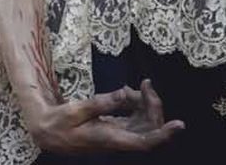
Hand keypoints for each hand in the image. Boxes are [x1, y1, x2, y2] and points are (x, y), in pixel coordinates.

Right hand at [27, 80, 184, 154]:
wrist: (47, 133)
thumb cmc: (59, 123)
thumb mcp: (76, 110)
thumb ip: (101, 102)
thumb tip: (125, 93)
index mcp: (111, 139)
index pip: (144, 142)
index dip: (163, 135)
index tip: (178, 125)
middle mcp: (119, 139)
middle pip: (149, 127)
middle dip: (153, 105)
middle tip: (146, 83)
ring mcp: (119, 134)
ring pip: (144, 121)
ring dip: (145, 103)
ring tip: (135, 87)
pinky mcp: (116, 128)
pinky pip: (136, 118)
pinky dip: (137, 104)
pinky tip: (128, 93)